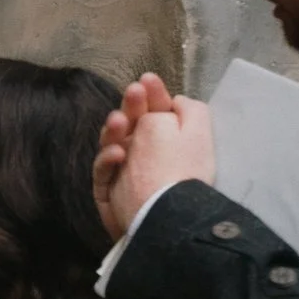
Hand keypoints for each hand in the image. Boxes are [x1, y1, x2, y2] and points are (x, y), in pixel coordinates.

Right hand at [94, 73, 210, 237]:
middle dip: (132, 105)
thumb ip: (189, 110)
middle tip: (133, 92)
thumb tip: (174, 101)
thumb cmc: (182, 172)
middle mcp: (145, 153)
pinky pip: (102, 170)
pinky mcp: (107, 189)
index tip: (147, 79)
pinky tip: (117, 153)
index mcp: (168, 139)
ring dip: (114, 129)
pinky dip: (107, 159)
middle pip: (132, 123)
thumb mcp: (197, 132)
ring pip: (112, 142)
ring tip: (119, 120)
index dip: (152, 94)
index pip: (156, 111)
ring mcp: (124, 171)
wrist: (168, 219)